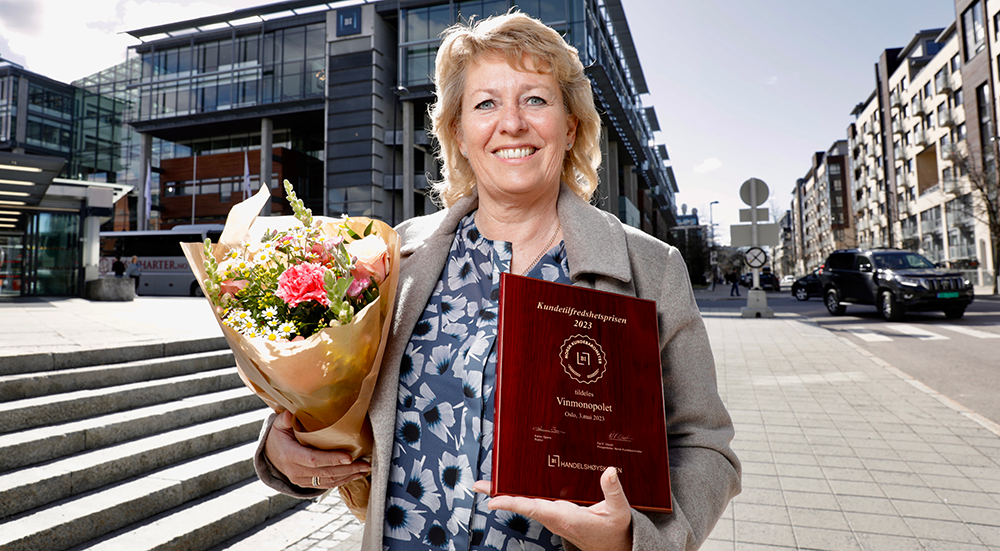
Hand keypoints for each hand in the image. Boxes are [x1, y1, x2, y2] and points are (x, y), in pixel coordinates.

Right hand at [264, 410, 370, 489]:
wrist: (269, 455)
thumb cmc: (278, 437)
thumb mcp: (278, 425)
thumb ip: (285, 419)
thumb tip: (291, 413)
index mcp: (289, 455)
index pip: (313, 459)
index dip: (331, 459)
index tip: (348, 457)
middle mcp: (295, 471)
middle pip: (324, 472)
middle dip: (347, 469)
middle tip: (365, 464)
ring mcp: (301, 479)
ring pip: (327, 480)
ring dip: (348, 476)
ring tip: (364, 470)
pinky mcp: (306, 484)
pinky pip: (326, 485)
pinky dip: (341, 481)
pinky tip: (354, 476)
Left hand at [472, 467, 631, 550]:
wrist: (616, 547)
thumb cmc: (616, 530)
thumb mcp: (620, 511)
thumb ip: (613, 491)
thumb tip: (609, 471)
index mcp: (567, 518)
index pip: (535, 508)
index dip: (513, 503)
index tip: (493, 500)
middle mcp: (556, 518)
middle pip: (523, 505)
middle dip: (500, 495)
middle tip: (478, 485)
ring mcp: (554, 517)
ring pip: (526, 504)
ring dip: (507, 494)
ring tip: (487, 483)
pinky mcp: (556, 514)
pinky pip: (533, 503)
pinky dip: (520, 495)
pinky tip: (510, 486)